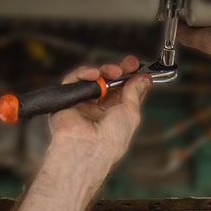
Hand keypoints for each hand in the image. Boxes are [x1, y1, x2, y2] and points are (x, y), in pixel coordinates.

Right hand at [48, 55, 151, 170]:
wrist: (88, 147)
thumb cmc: (110, 140)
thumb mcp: (131, 113)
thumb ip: (135, 93)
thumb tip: (143, 79)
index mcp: (115, 116)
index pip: (123, 92)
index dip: (131, 79)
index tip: (138, 68)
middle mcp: (99, 110)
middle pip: (109, 83)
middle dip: (119, 70)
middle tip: (130, 63)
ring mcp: (83, 104)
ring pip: (93, 79)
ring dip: (105, 71)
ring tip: (113, 72)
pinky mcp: (67, 100)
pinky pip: (74, 80)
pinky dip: (84, 73)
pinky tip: (95, 75)